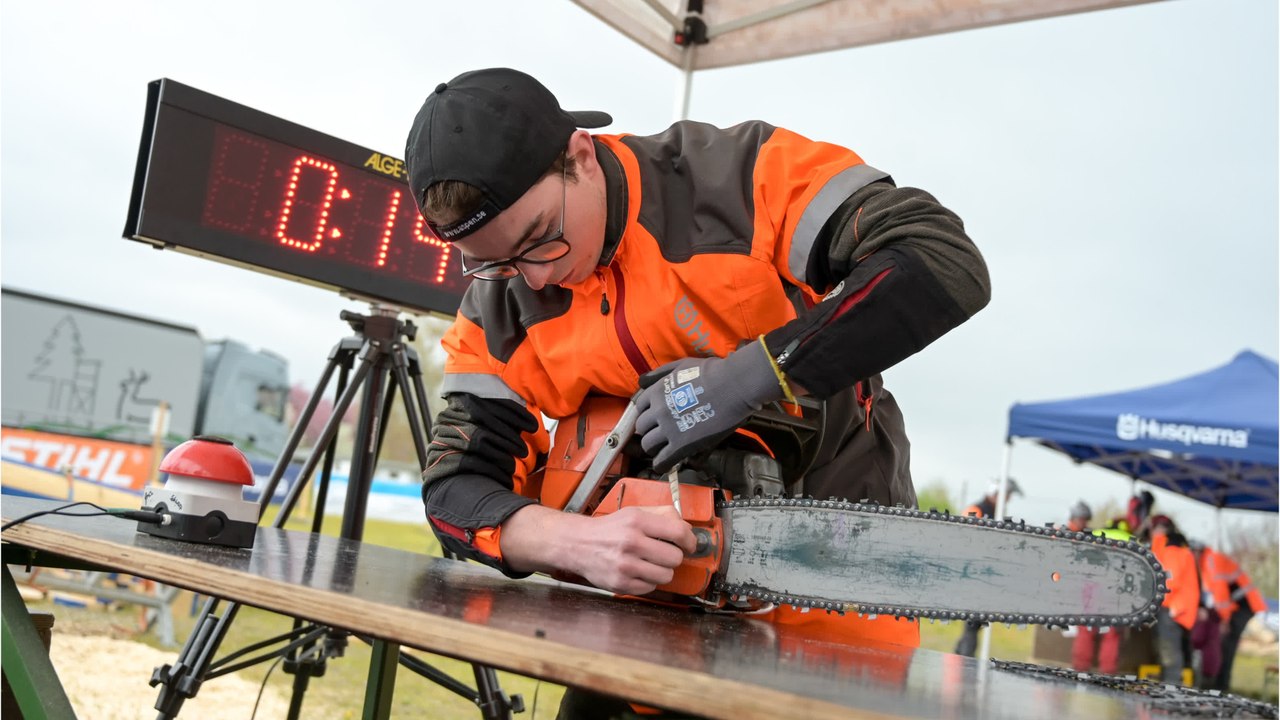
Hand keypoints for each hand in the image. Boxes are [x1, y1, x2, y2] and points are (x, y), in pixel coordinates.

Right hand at [572, 506, 697, 594]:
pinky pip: (651, 588)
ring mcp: (626, 566)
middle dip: (674, 556)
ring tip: (650, 563)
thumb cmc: (608, 529)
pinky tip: (638, 571)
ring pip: (666, 576)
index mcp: (637, 521)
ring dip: (662, 570)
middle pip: (675, 558)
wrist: (578, 544)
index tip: (690, 544)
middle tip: (664, 553)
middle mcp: (631, 543)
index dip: (690, 540)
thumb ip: (662, 515)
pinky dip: (648, 581)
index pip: (678, 532)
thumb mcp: (634, 512)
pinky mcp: (621, 584)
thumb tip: (687, 528)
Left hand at [634, 342, 782, 472]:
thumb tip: (642, 381)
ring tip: (664, 448)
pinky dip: (661, 464)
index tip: (654, 417)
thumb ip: (660, 373)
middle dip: (649, 430)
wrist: (733, 386)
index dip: (647, 413)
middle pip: (641, 427)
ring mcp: (668, 429)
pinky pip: (661, 461)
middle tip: (661, 432)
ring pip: (648, 445)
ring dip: (654, 447)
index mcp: (657, 392)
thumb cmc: (712, 373)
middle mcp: (658, 411)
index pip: (639, 407)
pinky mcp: (681, 445)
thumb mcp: (681, 366)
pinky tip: (665, 463)